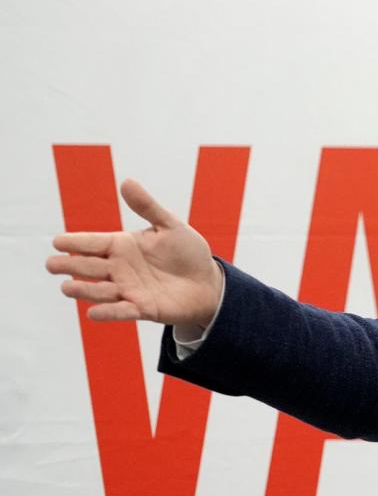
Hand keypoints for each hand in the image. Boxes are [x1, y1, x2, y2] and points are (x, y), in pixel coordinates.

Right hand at [46, 179, 223, 326]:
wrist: (208, 281)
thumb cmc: (187, 252)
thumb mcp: (170, 225)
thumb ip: (148, 207)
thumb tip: (126, 182)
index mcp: (122, 246)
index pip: (92, 243)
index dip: (75, 243)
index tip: (57, 241)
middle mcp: (120, 269)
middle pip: (89, 267)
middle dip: (70, 266)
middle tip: (51, 265)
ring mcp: (129, 289)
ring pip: (100, 290)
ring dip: (83, 290)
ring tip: (66, 288)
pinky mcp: (143, 308)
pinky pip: (122, 311)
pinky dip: (108, 312)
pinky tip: (93, 314)